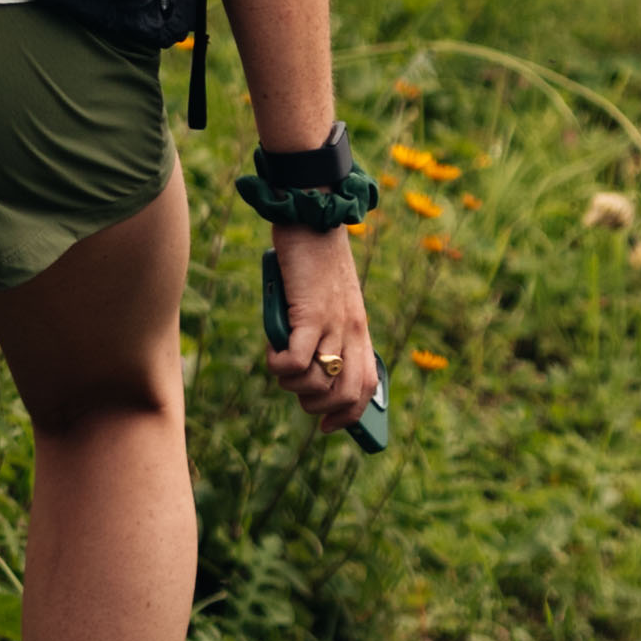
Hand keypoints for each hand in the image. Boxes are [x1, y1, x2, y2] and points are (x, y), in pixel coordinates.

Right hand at [262, 234, 378, 429]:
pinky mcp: (310, 313)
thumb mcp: (328, 301)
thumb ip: (324, 331)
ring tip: (280, 363)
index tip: (327, 425)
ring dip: (292, 385)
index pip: (366, 388)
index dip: (348, 414)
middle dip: (315, 406)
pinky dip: (280, 365)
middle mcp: (353, 332)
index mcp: (361, 331)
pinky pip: (296, 360)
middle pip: (345, 395)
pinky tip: (273, 348)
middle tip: (294, 388)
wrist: (313, 216)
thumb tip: (305, 367)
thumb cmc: (314, 260)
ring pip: (318, 383)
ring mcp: (334, 324)